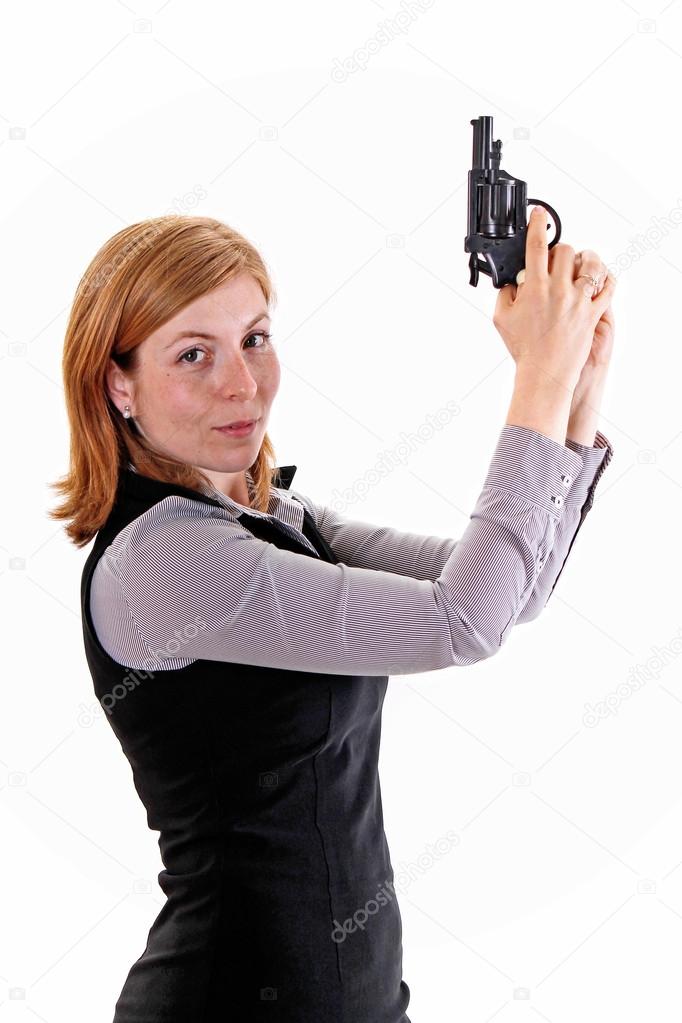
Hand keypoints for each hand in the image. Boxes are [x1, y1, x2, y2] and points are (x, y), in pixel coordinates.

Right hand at [493, 209, 615, 392]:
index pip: (536, 245)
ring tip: (580, 266)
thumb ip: (505, 293)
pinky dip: (606, 279)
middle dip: (559, 250)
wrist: (545, 372)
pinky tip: (599, 278)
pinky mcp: (593, 313)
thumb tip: (513, 280)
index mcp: (535, 288)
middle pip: (566, 250)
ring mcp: (579, 301)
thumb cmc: (524, 348)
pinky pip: (608, 288)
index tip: (539, 213)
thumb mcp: (501, 318)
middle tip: (555, 259)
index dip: (537, 223)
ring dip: (585, 260)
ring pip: (591, 264)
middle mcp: (559, 290)